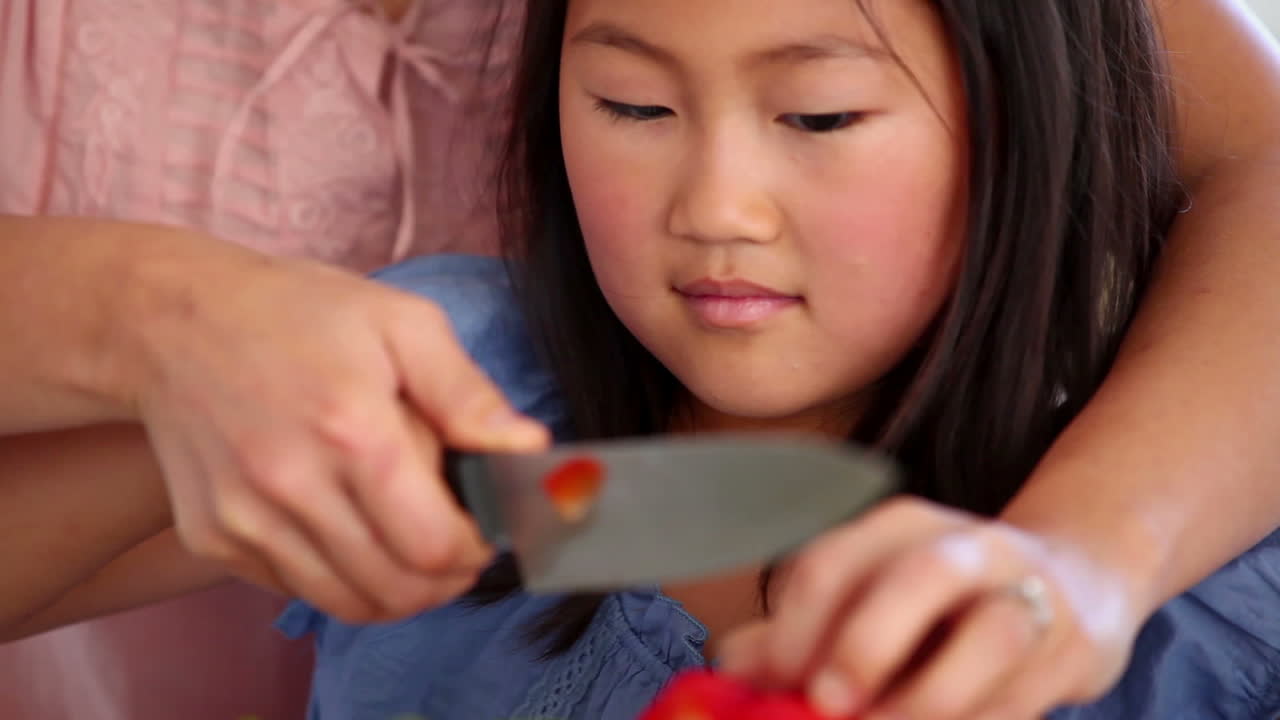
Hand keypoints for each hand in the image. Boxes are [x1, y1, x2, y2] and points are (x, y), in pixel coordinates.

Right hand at [117, 236, 548, 622]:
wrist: (172, 319)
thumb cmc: (298, 311)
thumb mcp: (402, 324)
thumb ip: (469, 395)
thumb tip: (529, 450)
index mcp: (352, 431)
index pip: (435, 546)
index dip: (477, 551)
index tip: (486, 529)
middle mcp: (292, 485)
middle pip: (396, 589)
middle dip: (446, 579)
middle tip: (459, 545)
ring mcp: (245, 518)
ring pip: (347, 604)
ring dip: (397, 590)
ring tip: (412, 545)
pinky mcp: (213, 536)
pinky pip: (296, 589)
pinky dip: (338, 577)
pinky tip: (351, 529)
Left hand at [718, 497, 1144, 719]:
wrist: (1075, 582)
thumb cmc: (944, 601)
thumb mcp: (869, 596)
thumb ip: (800, 630)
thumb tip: (732, 665)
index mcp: (899, 528)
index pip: (834, 561)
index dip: (794, 626)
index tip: (773, 680)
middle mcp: (967, 547)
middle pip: (918, 577)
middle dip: (867, 644)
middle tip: (827, 701)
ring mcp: (1028, 594)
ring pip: (991, 635)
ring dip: (931, 697)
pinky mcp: (1072, 648)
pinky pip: (1024, 697)